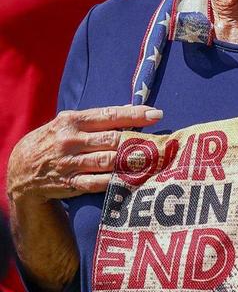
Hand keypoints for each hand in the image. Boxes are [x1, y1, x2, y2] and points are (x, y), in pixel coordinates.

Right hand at [6, 105, 162, 203]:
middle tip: (162, 142)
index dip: (135, 115)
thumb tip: (129, 109)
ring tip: (155, 159)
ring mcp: (70, 163)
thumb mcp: (67, 124)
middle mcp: (71, 141)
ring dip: (133, 161)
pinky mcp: (70, 183)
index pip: (109, 116)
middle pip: (113, 139)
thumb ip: (97, 119)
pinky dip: (117, 181)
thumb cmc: (52, 141)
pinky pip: (98, 183)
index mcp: (72, 121)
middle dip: (140, 141)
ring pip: (109, 161)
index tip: (157, 115)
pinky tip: (134, 178)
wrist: (21, 169)